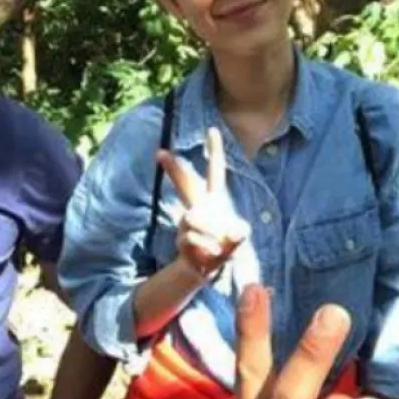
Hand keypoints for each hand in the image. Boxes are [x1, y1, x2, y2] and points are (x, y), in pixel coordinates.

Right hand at [158, 127, 248, 277]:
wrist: (204, 268)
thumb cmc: (223, 246)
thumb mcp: (237, 238)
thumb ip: (238, 234)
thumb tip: (233, 233)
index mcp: (214, 199)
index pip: (215, 171)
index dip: (215, 151)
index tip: (212, 130)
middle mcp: (198, 205)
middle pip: (185, 183)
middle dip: (174, 168)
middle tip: (160, 152)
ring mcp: (187, 220)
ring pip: (192, 218)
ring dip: (209, 234)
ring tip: (217, 247)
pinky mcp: (181, 237)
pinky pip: (192, 238)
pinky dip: (207, 249)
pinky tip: (210, 254)